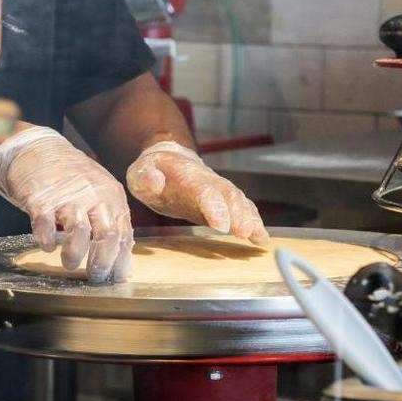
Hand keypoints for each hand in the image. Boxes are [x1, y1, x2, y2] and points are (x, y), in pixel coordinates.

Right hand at [0, 127, 132, 282]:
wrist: (38, 149)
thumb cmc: (72, 180)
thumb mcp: (100, 194)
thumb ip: (112, 222)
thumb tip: (124, 263)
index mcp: (112, 197)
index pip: (124, 234)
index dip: (121, 261)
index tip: (115, 279)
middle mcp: (93, 195)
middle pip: (107, 235)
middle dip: (102, 262)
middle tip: (95, 277)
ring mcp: (67, 196)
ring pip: (78, 230)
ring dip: (75, 254)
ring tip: (70, 264)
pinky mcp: (40, 197)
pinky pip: (44, 222)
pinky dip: (45, 238)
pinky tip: (47, 246)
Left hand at [127, 142, 268, 244]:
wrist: (169, 161)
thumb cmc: (151, 171)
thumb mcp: (140, 173)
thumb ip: (146, 177)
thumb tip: (154, 182)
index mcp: (188, 178)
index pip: (204, 192)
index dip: (214, 208)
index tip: (221, 226)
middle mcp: (210, 183)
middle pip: (229, 197)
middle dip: (239, 215)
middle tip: (245, 233)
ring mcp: (220, 192)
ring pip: (240, 203)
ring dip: (250, 219)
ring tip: (258, 237)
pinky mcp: (224, 203)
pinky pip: (244, 210)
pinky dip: (254, 223)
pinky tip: (262, 239)